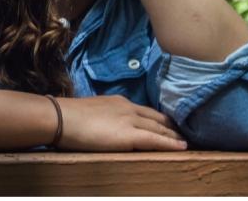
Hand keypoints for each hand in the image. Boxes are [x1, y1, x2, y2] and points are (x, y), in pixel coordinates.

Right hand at [55, 94, 186, 150]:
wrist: (61, 118)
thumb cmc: (68, 116)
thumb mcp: (91, 112)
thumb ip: (103, 116)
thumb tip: (103, 124)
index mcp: (118, 101)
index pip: (145, 110)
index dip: (159, 118)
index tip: (169, 124)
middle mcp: (128, 108)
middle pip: (157, 118)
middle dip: (171, 126)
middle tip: (184, 133)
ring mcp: (130, 121)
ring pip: (160, 129)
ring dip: (174, 135)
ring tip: (186, 142)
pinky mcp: (130, 135)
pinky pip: (156, 140)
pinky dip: (171, 144)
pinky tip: (182, 147)